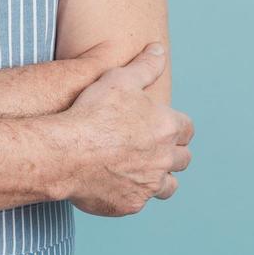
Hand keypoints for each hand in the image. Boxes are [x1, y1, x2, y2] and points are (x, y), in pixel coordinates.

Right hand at [60, 42, 193, 214]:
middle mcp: (164, 158)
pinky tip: (116, 183)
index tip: (163, 126)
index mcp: (166, 127)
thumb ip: (145, 66)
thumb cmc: (92, 112)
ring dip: (159, 178)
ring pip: (168, 186)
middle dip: (172, 153)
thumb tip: (159, 50)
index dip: (177, 127)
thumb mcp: (119, 79)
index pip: (187, 129)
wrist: (66, 152)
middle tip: (152, 147)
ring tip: (141, 170)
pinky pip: (140, 200)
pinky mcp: (131, 204)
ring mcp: (149, 184)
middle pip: (183, 160)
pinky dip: (133, 193)